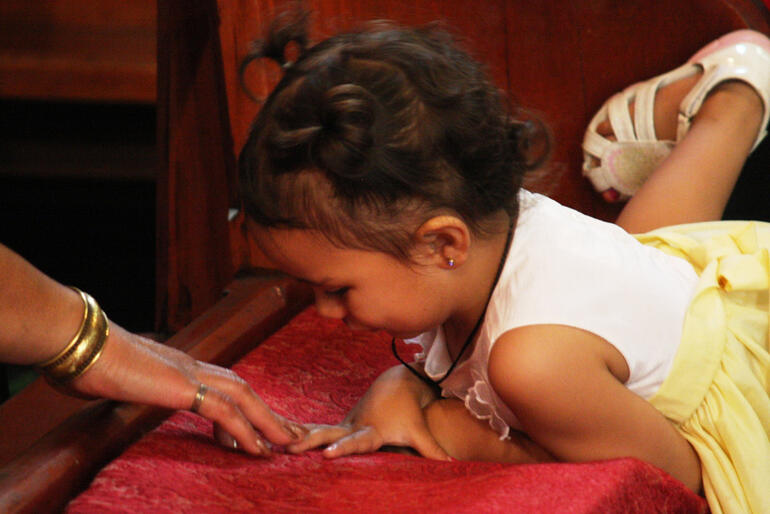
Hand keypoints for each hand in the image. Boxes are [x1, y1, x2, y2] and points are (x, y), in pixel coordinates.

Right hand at [70, 323, 306, 455]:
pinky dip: (246, 430)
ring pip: (244, 398)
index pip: (221, 387)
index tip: (255, 432)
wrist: (78, 342)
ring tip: (289, 445)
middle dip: (268, 414)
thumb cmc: (86, 362)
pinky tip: (258, 449)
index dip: (243, 409)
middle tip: (291, 436)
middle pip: (243, 390)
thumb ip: (127, 387)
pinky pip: (225, 411)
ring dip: (269, 423)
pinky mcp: (183, 387)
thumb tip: (113, 391)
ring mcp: (189, 373)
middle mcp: (190, 366)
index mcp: (178, 366)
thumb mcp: (115, 381)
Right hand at [286, 364, 449, 459]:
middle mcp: (353, 426)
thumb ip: (433, 450)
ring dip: (297, 437)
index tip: (326, 455)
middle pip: (328, 434)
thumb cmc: (410, 412)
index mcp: (371, 430)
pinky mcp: (340, 424)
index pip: (355, 442)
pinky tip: (279, 439)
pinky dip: (299, 433)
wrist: (398, 384)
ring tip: (274, 445)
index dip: (342, 449)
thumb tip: (452, 465)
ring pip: (318, 430)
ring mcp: (344, 424)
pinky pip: (316, 429)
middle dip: (309, 441)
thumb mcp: (421, 431)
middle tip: (288, 448)